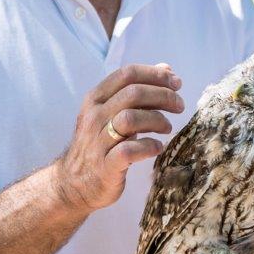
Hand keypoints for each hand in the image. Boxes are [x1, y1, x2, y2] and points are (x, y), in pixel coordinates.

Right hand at [54, 63, 184, 211]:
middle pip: (133, 93)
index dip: (155, 74)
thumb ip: (137, 91)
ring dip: (157, 120)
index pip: (126, 74)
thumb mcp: (112, 113)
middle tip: (180, 106)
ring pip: (130, 119)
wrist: (73, 185)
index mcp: (95, 99)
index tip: (176, 83)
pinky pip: (129, 150)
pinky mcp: (105, 166)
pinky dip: (149, 146)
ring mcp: (97, 141)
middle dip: (163, 95)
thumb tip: (166, 68)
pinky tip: (157, 147)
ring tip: (167, 128)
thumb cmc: (100, 144)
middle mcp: (94, 116)